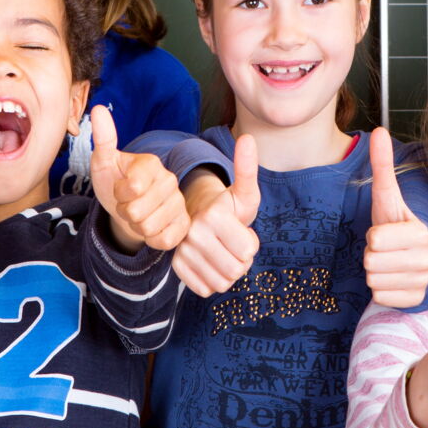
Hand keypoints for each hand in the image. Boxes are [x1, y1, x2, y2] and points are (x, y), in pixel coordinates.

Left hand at [88, 106, 189, 251]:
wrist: (127, 209)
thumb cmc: (115, 183)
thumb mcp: (104, 163)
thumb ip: (103, 138)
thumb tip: (98, 109)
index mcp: (151, 163)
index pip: (131, 188)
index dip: (119, 194)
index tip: (120, 189)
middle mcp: (170, 180)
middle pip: (137, 212)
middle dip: (125, 213)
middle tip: (128, 204)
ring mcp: (179, 203)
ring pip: (149, 228)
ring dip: (137, 227)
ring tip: (139, 215)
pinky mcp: (184, 224)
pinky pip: (164, 240)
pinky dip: (151, 239)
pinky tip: (151, 227)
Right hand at [173, 135, 261, 296]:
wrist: (197, 217)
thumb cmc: (227, 207)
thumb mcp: (243, 191)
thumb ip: (247, 168)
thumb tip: (248, 138)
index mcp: (212, 215)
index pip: (249, 251)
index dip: (250, 244)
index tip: (240, 230)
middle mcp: (194, 233)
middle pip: (237, 270)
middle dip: (241, 260)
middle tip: (232, 244)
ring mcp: (182, 252)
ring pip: (222, 283)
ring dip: (228, 272)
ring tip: (222, 252)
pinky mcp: (177, 268)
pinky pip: (206, 289)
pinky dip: (212, 280)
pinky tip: (210, 263)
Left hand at [364, 128, 427, 308]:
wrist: (425, 259)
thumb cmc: (400, 226)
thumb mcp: (389, 198)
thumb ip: (383, 166)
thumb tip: (379, 131)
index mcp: (421, 233)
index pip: (375, 239)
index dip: (374, 236)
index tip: (386, 234)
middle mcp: (426, 259)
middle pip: (371, 261)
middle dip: (372, 255)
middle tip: (386, 250)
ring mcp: (422, 282)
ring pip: (374, 280)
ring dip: (376, 272)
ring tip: (390, 263)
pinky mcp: (415, 301)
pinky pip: (380, 296)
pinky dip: (382, 289)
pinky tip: (394, 279)